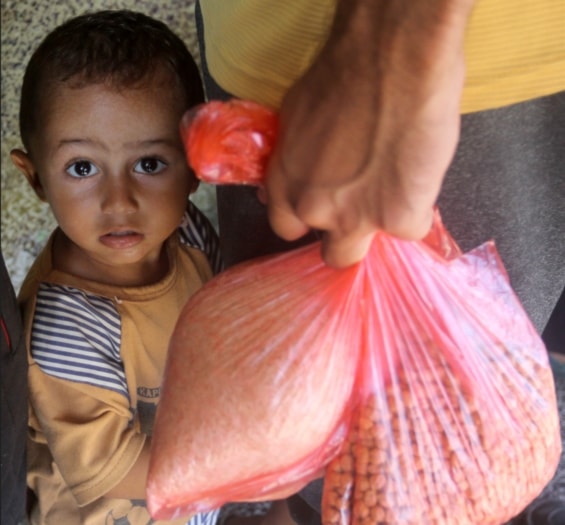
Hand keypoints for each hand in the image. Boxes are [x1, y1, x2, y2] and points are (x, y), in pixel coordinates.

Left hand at [265, 0, 474, 266]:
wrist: (392, 60)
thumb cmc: (343, 73)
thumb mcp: (296, 115)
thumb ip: (293, 158)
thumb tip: (294, 175)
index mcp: (286, 183)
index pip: (287, 228)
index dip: (310, 220)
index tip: (327, 208)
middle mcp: (314, 209)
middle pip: (329, 253)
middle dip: (346, 236)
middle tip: (366, 207)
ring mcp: (355, 219)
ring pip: (362, 252)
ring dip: (377, 231)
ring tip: (396, 195)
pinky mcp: (399, 218)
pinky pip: (412, 229)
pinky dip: (418, 209)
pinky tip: (420, 179)